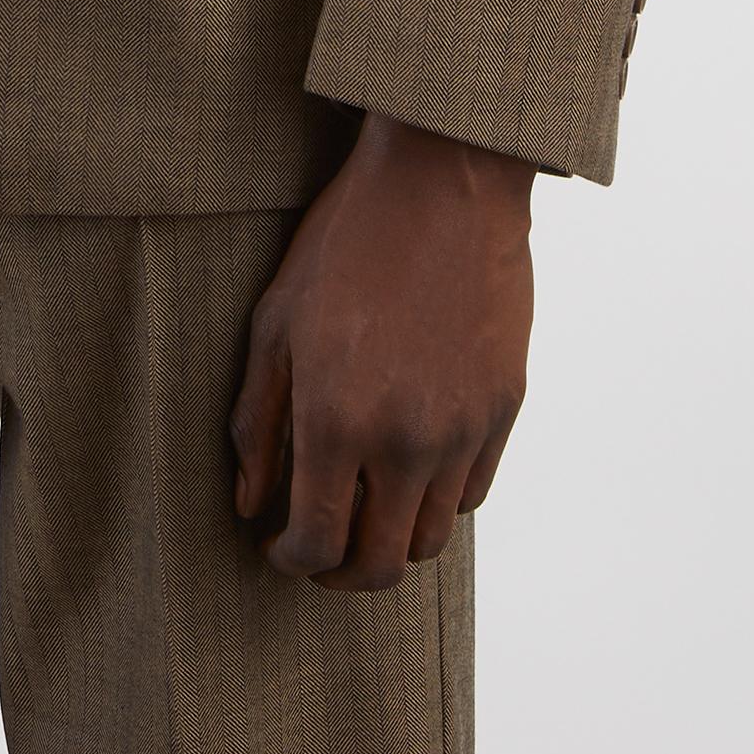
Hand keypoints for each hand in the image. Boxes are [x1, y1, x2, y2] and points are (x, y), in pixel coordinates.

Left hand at [229, 112, 534, 589]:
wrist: (442, 180)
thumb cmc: (346, 240)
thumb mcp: (276, 320)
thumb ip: (258, 421)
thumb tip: (249, 503)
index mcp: (337, 418)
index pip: (316, 544)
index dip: (291, 559)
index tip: (278, 543)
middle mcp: (405, 440)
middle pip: (380, 566)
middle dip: (341, 573)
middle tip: (318, 550)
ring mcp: (463, 429)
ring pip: (429, 538)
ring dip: (389, 538)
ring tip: (361, 503)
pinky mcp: (504, 409)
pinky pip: (470, 493)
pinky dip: (434, 498)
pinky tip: (406, 463)